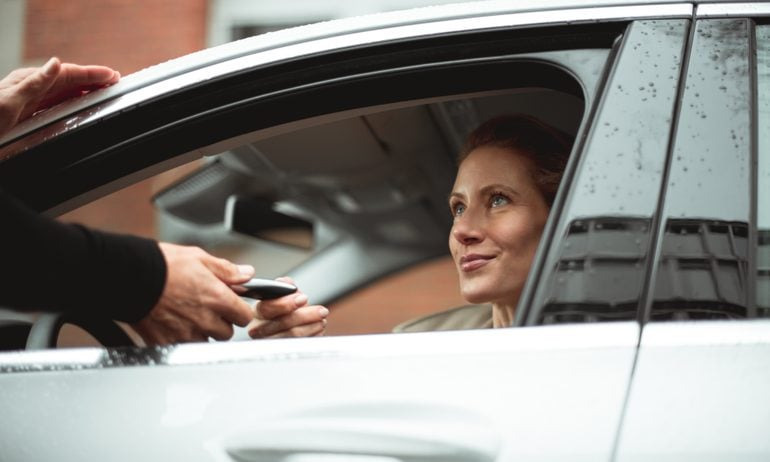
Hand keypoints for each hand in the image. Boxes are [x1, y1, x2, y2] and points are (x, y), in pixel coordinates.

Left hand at [0, 57, 119, 135]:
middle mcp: (30, 88)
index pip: (66, 74)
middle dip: (92, 78)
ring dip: (85, 88)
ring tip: (103, 89)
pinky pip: (57, 102)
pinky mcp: (28, 113)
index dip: (90, 74)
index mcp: (28, 82)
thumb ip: (34, 83)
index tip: (112, 75)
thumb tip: (56, 63)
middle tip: (115, 80)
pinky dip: (73, 100)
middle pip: (68, 80)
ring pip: (64, 91)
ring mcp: (29, 100)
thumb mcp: (10, 103)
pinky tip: (78, 103)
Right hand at [131, 243, 255, 344]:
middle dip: (221, 322)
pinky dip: (181, 339)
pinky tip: (173, 324)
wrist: (127, 276)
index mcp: (216, 298)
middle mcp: (204, 320)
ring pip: (206, 342)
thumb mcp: (199, 258)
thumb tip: (247, 274)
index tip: (233, 306)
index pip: (244, 316)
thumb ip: (227, 270)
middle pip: (226, 333)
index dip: (239, 310)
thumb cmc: (161, 265)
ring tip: (188, 316)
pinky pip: (183, 348)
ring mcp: (185, 334)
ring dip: (202, 333)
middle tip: (208, 309)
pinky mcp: (166, 343)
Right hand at [248, 277, 327, 337]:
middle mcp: (259, 329)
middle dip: (306, 315)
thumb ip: (285, 287)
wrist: (292, 326)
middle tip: (322, 311)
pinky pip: (299, 345)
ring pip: (293, 335)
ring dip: (312, 326)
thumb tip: (285, 283)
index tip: (303, 298)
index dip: (286, 303)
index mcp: (258, 312)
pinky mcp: (281, 352)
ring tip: (322, 320)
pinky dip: (312, 336)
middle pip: (283, 323)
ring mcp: (269, 343)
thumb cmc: (286, 310)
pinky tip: (318, 329)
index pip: (267, 308)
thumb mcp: (285, 296)